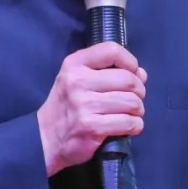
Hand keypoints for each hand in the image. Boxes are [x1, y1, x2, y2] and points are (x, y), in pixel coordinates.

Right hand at [37, 42, 147, 176]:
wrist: (45, 137)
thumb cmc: (67, 105)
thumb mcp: (78, 78)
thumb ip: (108, 71)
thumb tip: (142, 74)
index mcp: (75, 64)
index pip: (112, 51)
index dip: (130, 62)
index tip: (132, 73)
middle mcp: (78, 81)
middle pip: (128, 80)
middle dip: (139, 91)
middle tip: (134, 99)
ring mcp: (84, 105)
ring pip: (131, 102)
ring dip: (138, 110)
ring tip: (131, 114)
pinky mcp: (91, 127)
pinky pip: (128, 123)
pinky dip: (135, 126)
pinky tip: (129, 126)